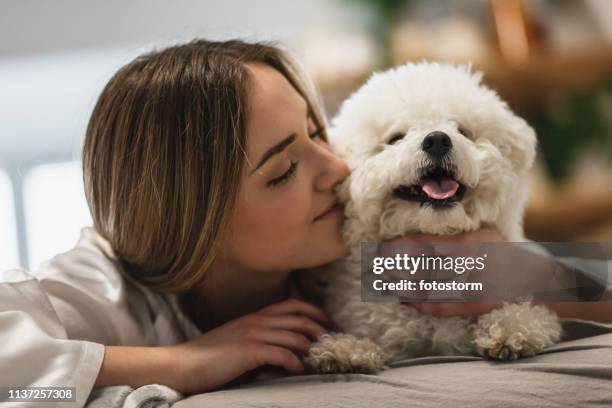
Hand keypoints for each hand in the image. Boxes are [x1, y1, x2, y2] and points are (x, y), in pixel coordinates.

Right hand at [168, 298, 331, 394]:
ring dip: (311, 348)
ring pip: (294, 336)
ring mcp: (252, 335)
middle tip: (332, 341)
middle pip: (299, 318)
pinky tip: (300, 371)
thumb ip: (260, 337)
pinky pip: (281, 355)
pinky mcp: (248, 352)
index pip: (292, 304)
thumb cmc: (210, 356)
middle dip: (320, 328)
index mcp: (255, 315)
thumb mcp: (238, 338)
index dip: (314, 311)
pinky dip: (295, 363)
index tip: (328, 322)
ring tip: (320, 359)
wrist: (183, 364)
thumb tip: (284, 347)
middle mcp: (256, 321)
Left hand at [384, 225, 505, 316]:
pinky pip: (439, 307)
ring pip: (426, 289)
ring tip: (385, 283)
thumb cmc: (499, 248)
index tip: (381, 247)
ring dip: (402, 287)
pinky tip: (406, 300)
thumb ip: (454, 228)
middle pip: (419, 267)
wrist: (529, 277)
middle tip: (376, 265)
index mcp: (467, 242)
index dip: (398, 247)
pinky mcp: (472, 305)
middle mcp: (468, 265)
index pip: (423, 244)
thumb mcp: (481, 229)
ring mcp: (470, 287)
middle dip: (394, 267)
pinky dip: (419, 305)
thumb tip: (418, 227)